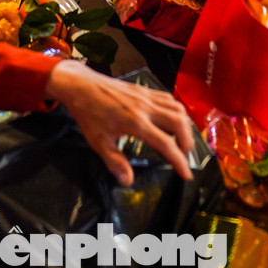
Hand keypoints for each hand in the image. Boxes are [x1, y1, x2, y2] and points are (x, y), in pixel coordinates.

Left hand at [46, 60, 193, 185]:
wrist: (81, 85)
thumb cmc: (88, 114)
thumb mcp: (98, 142)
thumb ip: (115, 162)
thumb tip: (127, 181)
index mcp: (136, 123)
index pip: (166, 144)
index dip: (179, 161)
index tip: (186, 174)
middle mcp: (146, 108)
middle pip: (179, 123)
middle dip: (187, 141)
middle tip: (183, 155)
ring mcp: (146, 96)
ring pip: (177, 108)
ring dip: (184, 125)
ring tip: (181, 139)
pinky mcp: (144, 89)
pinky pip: (168, 98)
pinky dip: (176, 110)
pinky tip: (171, 119)